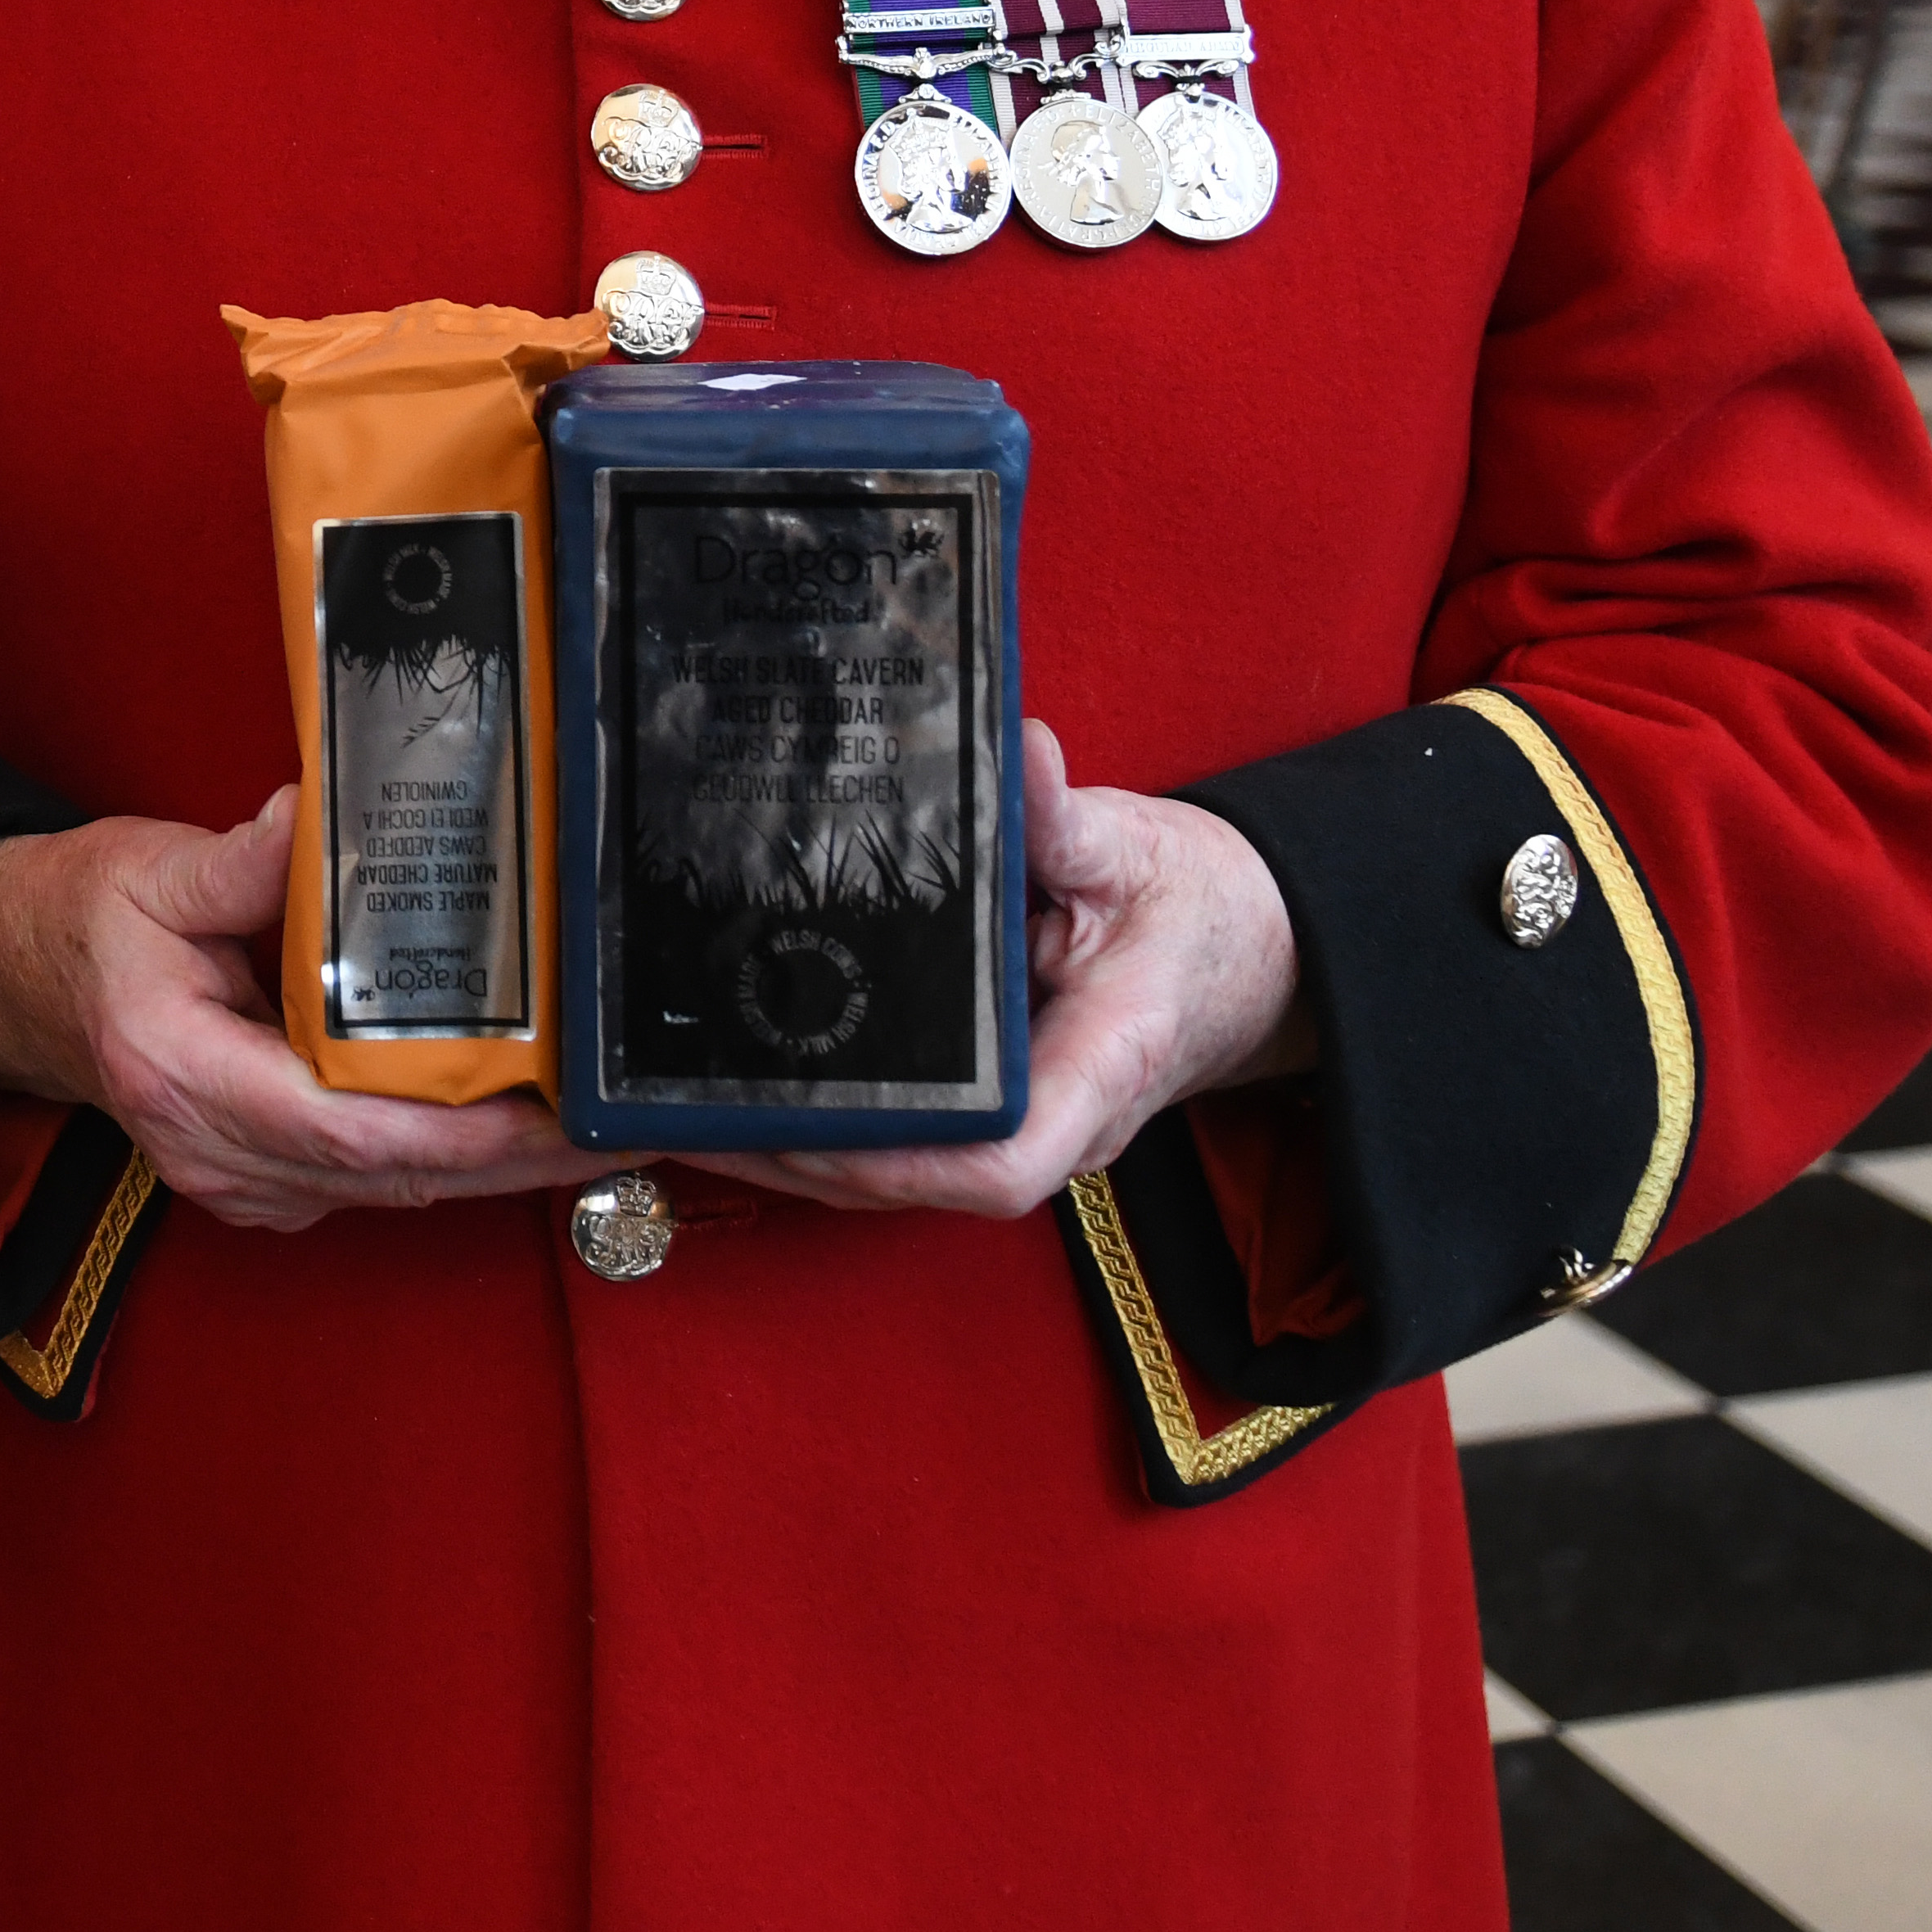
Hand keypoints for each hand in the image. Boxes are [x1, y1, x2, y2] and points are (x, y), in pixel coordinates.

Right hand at [0, 789, 618, 1232]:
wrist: (21, 983)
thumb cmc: (86, 926)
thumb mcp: (152, 870)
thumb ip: (242, 859)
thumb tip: (319, 817)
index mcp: (183, 1074)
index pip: (343, 1130)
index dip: (456, 1133)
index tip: (546, 1112)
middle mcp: (214, 1152)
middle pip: (393, 1180)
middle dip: (515, 1158)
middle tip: (621, 1123)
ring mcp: (239, 1182)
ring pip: (395, 1194)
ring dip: (497, 1165)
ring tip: (599, 1124)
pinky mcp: (267, 1184)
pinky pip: (376, 1187)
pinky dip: (452, 1162)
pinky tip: (522, 1127)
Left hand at [694, 726, 1307, 1222]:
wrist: (1252, 953)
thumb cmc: (1197, 909)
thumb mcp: (1137, 850)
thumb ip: (1068, 818)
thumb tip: (1024, 751)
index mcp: (1097, 1072)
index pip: (1002, 1161)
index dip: (903, 1162)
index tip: (815, 1128)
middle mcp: (1055, 1125)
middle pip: (917, 1180)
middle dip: (803, 1159)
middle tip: (686, 1109)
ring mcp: (1024, 1130)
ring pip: (899, 1175)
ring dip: (794, 1155)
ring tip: (679, 1114)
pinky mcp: (993, 1113)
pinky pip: (905, 1143)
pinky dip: (824, 1129)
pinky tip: (743, 1095)